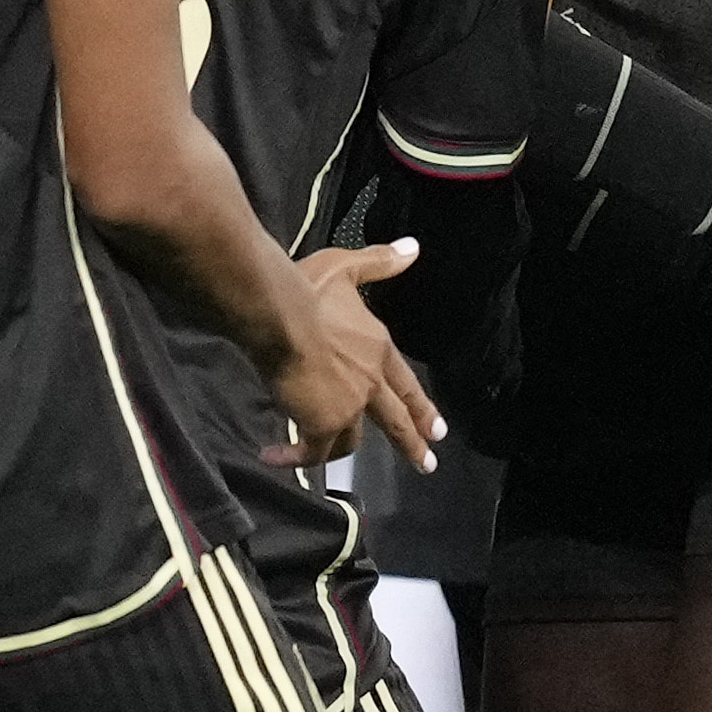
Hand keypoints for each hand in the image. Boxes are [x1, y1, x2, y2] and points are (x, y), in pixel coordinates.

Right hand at [258, 233, 439, 468]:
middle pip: (397, 421)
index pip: (406, 385)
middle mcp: (370, 381)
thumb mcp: (345, 268)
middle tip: (426, 463)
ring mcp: (348, 406)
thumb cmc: (308, 290)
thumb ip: (379, 262)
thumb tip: (413, 248)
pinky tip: (273, 456)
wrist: (279, 316)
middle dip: (413, 444)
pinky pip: (311, 451)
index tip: (438, 430)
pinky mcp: (322, 424)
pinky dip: (294, 457)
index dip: (422, 408)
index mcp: (378, 348)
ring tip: (322, 456)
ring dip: (337, 449)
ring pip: (350, 440)